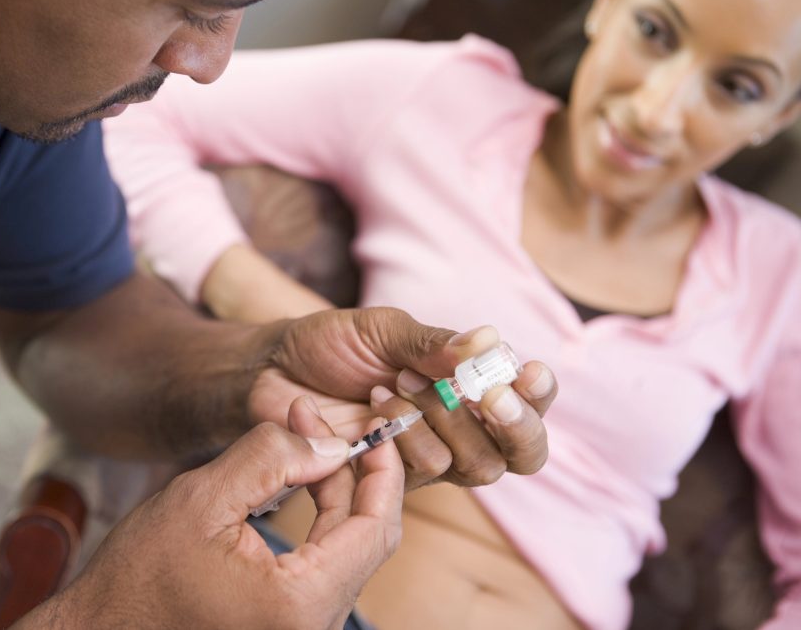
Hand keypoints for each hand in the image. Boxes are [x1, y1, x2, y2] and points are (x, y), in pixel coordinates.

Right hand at [19, 398, 403, 629]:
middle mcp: (314, 626)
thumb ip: (271, 459)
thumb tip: (332, 443)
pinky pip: (324, 564)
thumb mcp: (202, 499)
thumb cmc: (139, 578)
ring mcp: (304, 628)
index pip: (376, 528)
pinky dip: (317, 517)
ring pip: (346, 548)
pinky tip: (295, 479)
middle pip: (366, 536)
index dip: (382, 471)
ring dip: (332, 490)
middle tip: (317, 420)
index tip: (372, 427)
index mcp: (302, 602)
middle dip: (351, 471)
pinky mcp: (289, 624)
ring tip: (300, 438)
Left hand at [248, 309, 555, 490]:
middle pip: (520, 452)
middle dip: (509, 423)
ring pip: (475, 465)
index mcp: (468, 385)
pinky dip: (404, 437)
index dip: (538, 397)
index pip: (530, 404)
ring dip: (442, 421)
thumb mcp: (384, 330)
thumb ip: (434, 343)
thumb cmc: (333, 344)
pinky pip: (424, 473)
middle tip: (485, 394)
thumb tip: (490, 343)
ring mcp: (428, 457)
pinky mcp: (392, 480)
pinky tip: (373, 407)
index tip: (527, 373)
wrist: (272, 370)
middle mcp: (459, 427)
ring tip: (396, 384)